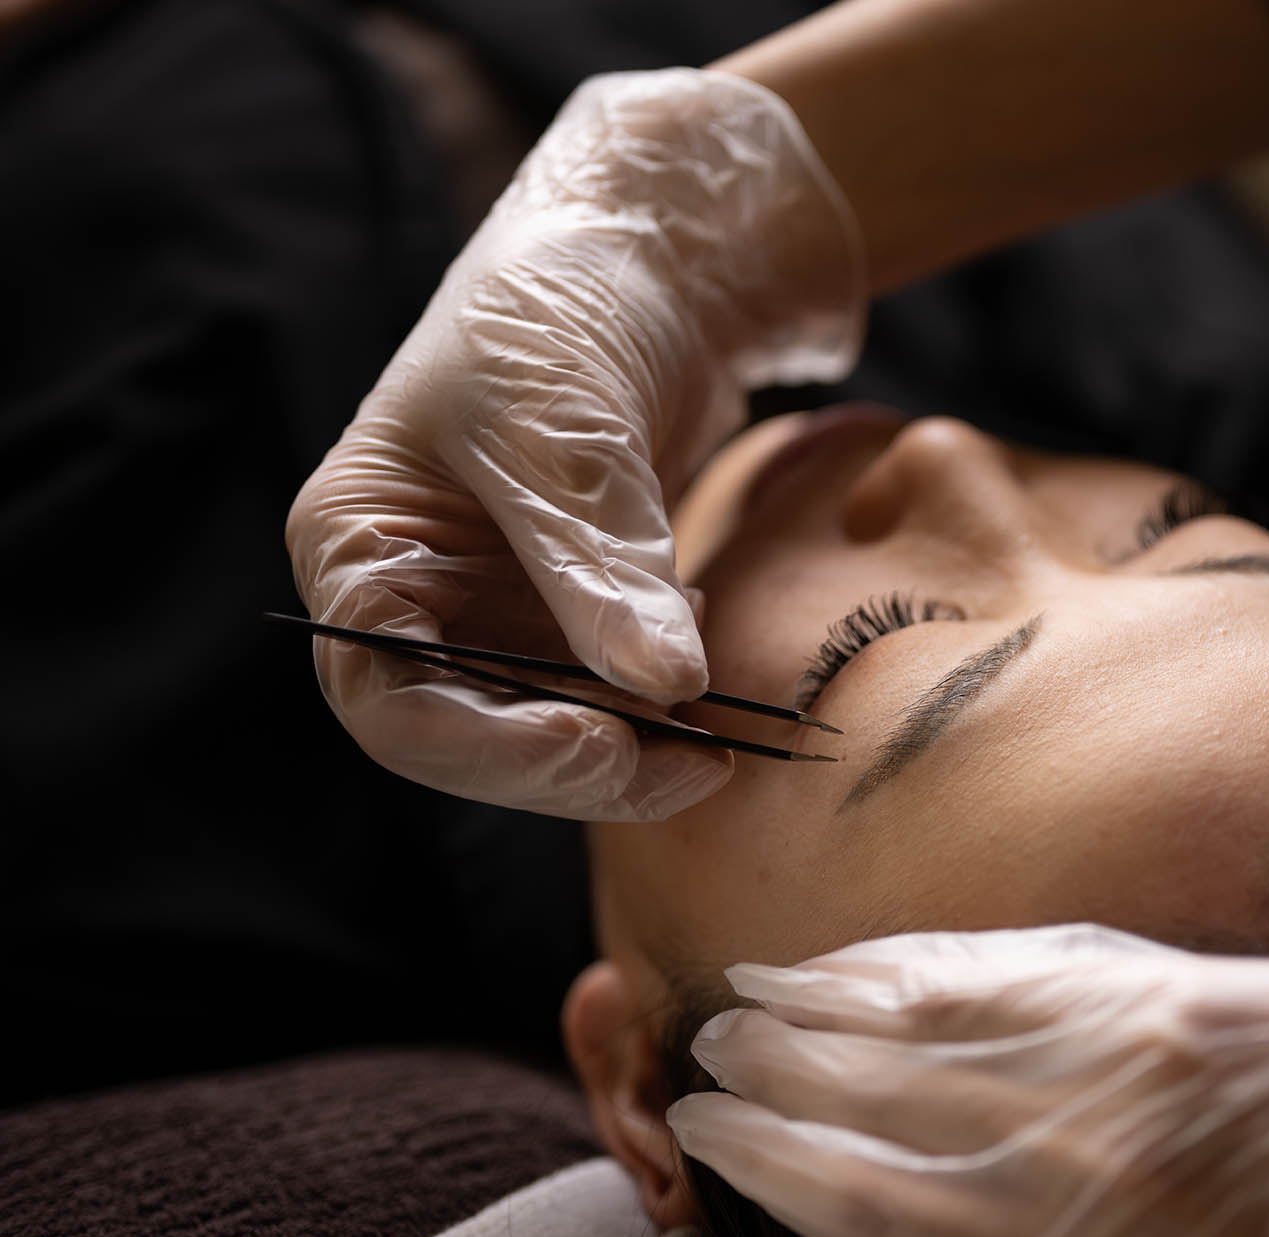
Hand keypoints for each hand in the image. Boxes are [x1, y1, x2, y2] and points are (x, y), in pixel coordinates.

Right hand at [286, 68, 861, 819]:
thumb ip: (600, 561)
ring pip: (553, 729)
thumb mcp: (563, 430)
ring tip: (724, 727)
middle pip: (477, 739)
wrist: (651, 256)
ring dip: (636, 745)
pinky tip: (712, 653)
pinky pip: (612, 690)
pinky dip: (664, 697)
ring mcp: (498, 609)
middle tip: (697, 765)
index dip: (491, 750)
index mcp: (361, 549)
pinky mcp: (576, 608)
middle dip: (583, 765)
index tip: (600, 745)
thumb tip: (664, 687)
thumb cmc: (564, 309)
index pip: (390, 704)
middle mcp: (418, 597)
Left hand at [667, 652, 1268, 1236]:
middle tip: (706, 1033)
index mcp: (1185, 1019)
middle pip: (894, 1079)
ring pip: (874, 1200)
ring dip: (773, 1157)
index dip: (859, 974)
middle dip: (786, 1054)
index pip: (973, 975)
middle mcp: (1107, 1135)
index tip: (782, 965)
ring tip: (699, 1125)